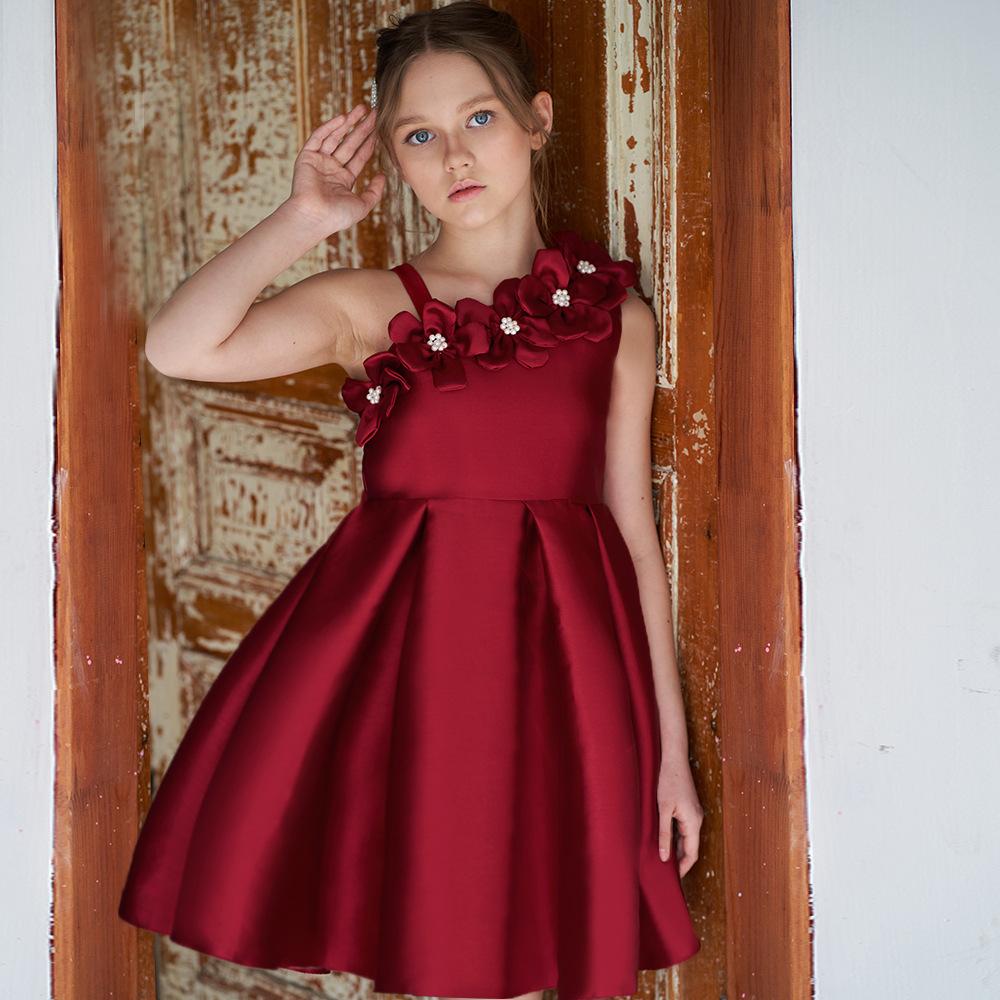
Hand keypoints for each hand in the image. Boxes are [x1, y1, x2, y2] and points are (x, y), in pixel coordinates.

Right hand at [284, 103, 385, 234]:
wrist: (314, 217)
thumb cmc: (336, 216)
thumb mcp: (362, 205)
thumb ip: (374, 191)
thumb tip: (383, 176)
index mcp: (343, 180)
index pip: (359, 157)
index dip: (369, 143)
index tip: (379, 130)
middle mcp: (331, 169)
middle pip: (349, 143)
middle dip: (362, 129)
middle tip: (373, 114)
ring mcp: (319, 161)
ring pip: (335, 137)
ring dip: (348, 123)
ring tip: (361, 109)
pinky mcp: (307, 156)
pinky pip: (319, 137)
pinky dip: (330, 127)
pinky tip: (343, 118)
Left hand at [656, 750, 703, 877]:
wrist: (674, 761)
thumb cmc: (669, 783)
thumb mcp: (663, 810)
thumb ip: (664, 834)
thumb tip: (664, 857)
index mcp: (693, 823)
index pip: (692, 853)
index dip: (684, 868)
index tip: (674, 879)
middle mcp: (697, 820)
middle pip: (690, 847)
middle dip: (680, 860)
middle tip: (665, 871)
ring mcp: (694, 814)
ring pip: (687, 838)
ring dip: (677, 849)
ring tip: (663, 858)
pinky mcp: (689, 809)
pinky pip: (685, 829)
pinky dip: (677, 837)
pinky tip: (665, 840)